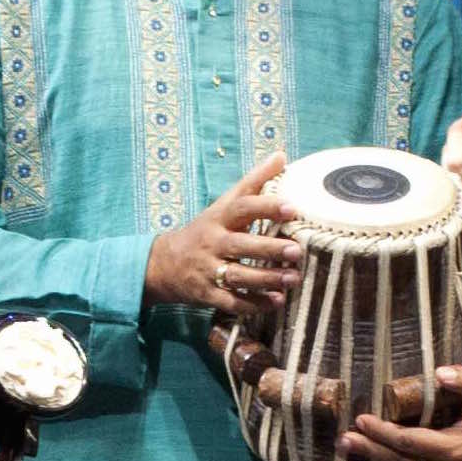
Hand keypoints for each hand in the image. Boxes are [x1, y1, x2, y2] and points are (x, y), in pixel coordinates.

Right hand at [142, 152, 304, 320]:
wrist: (164, 264)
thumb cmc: (206, 230)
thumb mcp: (224, 203)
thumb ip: (254, 182)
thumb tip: (282, 155)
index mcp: (219, 218)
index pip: (242, 207)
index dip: (266, 206)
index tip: (292, 207)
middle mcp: (213, 243)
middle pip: (241, 245)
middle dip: (269, 249)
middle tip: (297, 250)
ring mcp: (209, 270)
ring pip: (238, 276)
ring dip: (267, 279)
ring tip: (293, 278)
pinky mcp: (208, 294)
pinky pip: (231, 302)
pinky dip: (253, 304)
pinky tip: (276, 302)